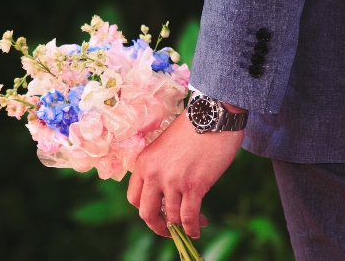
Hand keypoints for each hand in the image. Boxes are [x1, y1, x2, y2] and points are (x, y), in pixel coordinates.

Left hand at [127, 110, 242, 237]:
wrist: (212, 116)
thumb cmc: (191, 130)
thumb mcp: (163, 148)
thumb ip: (159, 169)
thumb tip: (165, 196)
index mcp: (143, 162)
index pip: (133, 198)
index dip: (145, 210)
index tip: (157, 213)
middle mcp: (153, 173)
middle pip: (146, 213)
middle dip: (158, 226)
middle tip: (169, 229)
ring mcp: (172, 180)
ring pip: (171, 217)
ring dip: (182, 226)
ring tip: (196, 222)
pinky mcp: (193, 185)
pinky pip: (188, 217)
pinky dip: (193, 228)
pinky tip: (199, 228)